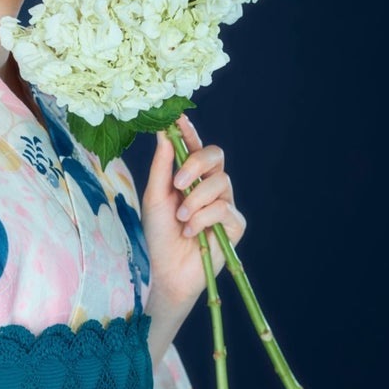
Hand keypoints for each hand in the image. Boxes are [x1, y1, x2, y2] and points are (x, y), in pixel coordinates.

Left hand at [141, 115, 245, 355]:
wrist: (165, 271)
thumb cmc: (158, 234)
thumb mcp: (154, 197)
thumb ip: (162, 166)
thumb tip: (162, 133)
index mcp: (189, 175)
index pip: (193, 145)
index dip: (188, 130)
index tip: (178, 117)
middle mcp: (209, 185)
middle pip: (216, 156)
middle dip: (197, 164)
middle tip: (178, 182)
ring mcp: (224, 203)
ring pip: (220, 183)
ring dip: (196, 201)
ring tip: (181, 219)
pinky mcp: (234, 224)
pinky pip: (224, 209)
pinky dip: (204, 219)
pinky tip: (191, 233)